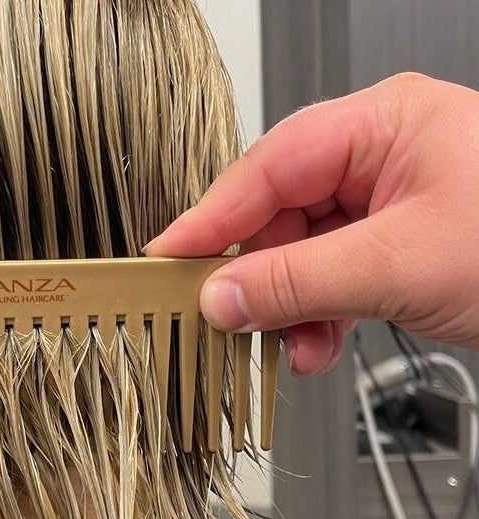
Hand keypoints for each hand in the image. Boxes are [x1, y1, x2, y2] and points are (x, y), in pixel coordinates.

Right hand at [144, 73, 478, 374]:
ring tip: (287, 346)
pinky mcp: (394, 239)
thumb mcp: (398, 264)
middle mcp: (377, 153)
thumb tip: (221, 297)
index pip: (267, 168)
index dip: (211, 218)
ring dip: (288, 305)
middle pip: (279, 212)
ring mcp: (385, 198)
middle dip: (257, 275)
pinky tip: (315, 345)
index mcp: (379, 124)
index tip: (167, 258)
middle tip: (223, 317)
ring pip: (302, 250)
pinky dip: (318, 313)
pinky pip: (332, 272)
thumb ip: (297, 282)